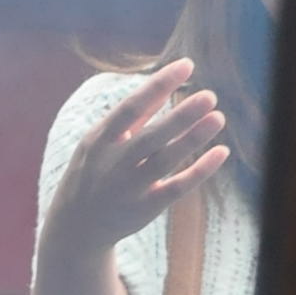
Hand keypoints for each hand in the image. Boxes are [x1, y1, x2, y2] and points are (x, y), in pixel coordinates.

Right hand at [39, 61, 227, 273]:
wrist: (74, 229)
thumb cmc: (94, 174)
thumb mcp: (101, 143)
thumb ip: (133, 117)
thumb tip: (165, 84)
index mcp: (99, 142)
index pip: (130, 108)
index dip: (158, 85)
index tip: (186, 65)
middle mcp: (112, 165)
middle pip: (149, 138)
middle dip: (179, 117)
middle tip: (209, 96)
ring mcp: (128, 189)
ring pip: (164, 161)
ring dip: (192, 139)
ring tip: (218, 118)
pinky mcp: (144, 209)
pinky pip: (176, 188)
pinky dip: (199, 171)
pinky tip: (221, 152)